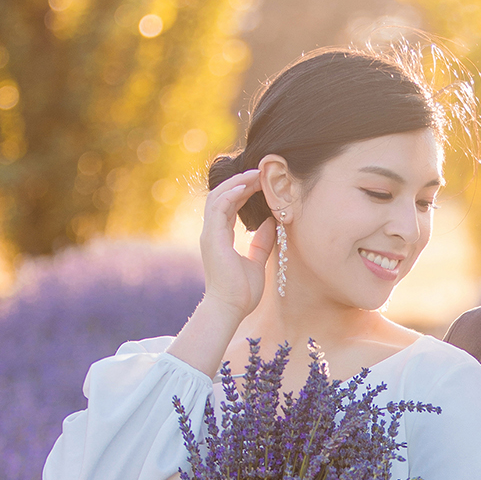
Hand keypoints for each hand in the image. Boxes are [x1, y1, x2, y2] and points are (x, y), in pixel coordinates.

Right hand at [198, 169, 277, 319]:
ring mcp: (210, 234)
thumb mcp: (256, 261)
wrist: (230, 308)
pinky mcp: (212, 238)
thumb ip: (261, 241)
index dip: (243, 190)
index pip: (229, 205)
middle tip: (260, 171)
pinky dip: (230, 195)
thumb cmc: (242, 291)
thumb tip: (270, 222)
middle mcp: (212, 232)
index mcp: (221, 237)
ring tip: (255, 174)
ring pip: (218, 197)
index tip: (260, 181)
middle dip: (240, 181)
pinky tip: (245, 187)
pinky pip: (218, 208)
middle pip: (222, 196)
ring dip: (236, 183)